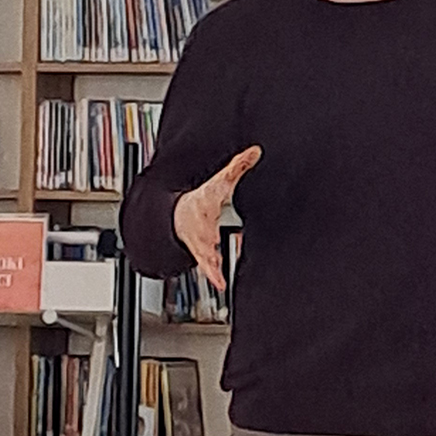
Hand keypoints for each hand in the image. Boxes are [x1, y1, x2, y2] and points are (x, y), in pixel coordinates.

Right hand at [173, 146, 260, 290]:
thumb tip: (255, 151)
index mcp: (205, 204)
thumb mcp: (220, 182)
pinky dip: (214, 276)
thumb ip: (238, 167)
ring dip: (211, 264)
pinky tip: (221, 284)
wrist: (180, 216)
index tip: (215, 206)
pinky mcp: (203, 255)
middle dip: (209, 242)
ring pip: (205, 254)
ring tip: (218, 276)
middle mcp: (202, 225)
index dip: (211, 203)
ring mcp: (201, 242)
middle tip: (214, 248)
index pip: (209, 200)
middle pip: (206, 234)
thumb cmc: (203, 200)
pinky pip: (208, 267)